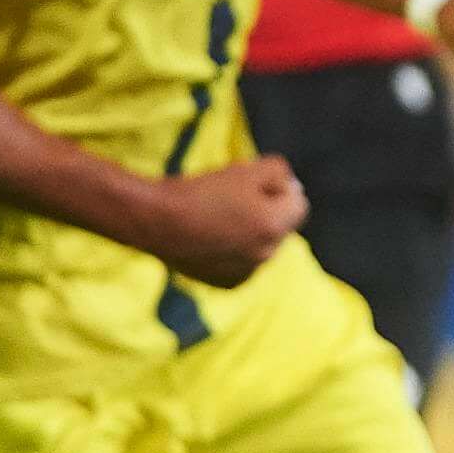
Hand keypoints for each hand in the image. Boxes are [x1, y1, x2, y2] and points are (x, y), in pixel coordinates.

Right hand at [141, 153, 303, 287]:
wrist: (154, 221)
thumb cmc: (200, 192)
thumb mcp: (244, 169)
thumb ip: (278, 172)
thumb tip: (292, 186)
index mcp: (274, 226)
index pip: (299, 202)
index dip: (278, 188)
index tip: (253, 183)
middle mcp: (266, 254)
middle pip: (281, 226)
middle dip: (268, 211)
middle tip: (233, 198)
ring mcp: (247, 272)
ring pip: (262, 245)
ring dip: (251, 232)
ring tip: (218, 217)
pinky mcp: (228, 283)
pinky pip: (244, 263)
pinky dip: (235, 251)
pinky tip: (211, 237)